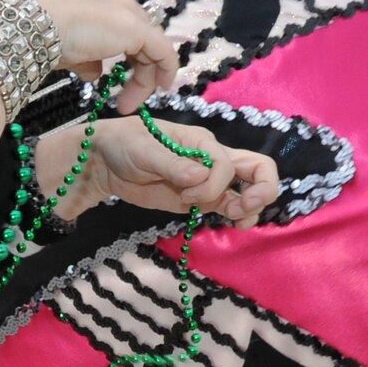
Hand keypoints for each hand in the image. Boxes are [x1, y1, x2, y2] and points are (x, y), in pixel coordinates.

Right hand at [17, 0, 176, 112]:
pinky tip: (162, 88)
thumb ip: (87, 59)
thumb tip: (94, 73)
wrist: (32, 25)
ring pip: (151, 46)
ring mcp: (129, 12)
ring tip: (128, 105)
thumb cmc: (40, 34)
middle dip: (137, 70)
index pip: (126, 28)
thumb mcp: (67, 49)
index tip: (122, 82)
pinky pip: (161, 51)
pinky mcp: (137, 29)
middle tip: (124, 100)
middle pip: (142, 38)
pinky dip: (165, 70)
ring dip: (144, 78)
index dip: (129, 56)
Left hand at [44, 115, 280, 228]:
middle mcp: (213, 158)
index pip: (226, 163)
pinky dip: (240, 215)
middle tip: (240, 209)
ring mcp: (209, 181)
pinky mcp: (201, 199)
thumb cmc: (123, 144)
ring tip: (236, 221)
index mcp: (201, 141)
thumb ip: (171, 162)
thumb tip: (199, 175)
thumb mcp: (142, 150)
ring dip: (251, 206)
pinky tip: (236, 225)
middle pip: (257, 167)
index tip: (184, 193)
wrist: (106, 163)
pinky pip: (231, 205)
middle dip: (261, 189)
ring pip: (249, 189)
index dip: (212, 184)